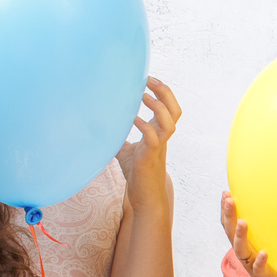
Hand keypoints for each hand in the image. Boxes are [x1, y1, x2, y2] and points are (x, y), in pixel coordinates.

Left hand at [117, 77, 181, 203]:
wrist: (145, 197)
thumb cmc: (138, 174)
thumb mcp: (126, 150)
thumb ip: (120, 137)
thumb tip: (101, 126)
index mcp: (159, 134)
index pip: (169, 108)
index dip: (163, 92)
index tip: (149, 79)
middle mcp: (162, 138)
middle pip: (175, 110)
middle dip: (165, 93)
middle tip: (150, 80)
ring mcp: (158, 147)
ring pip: (169, 123)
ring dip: (158, 107)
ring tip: (143, 96)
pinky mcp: (149, 157)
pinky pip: (153, 138)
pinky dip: (144, 126)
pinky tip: (132, 118)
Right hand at [222, 190, 276, 276]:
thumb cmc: (270, 263)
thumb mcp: (265, 242)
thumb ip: (264, 227)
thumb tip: (274, 203)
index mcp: (243, 243)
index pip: (229, 224)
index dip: (225, 210)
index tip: (225, 193)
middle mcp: (243, 252)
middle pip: (230, 232)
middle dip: (229, 215)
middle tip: (229, 199)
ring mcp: (250, 263)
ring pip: (241, 249)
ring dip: (240, 235)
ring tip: (242, 222)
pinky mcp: (261, 275)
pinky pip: (259, 267)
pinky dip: (260, 260)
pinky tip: (263, 253)